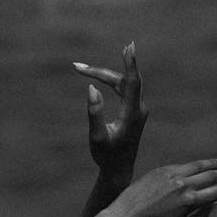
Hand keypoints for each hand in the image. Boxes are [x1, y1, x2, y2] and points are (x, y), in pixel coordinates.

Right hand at [72, 43, 147, 183]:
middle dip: (100, 72)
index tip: (130, 46)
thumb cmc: (106, 156)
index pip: (132, 83)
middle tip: (76, 67)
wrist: (119, 170)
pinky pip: (123, 88)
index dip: (130, 64)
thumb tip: (92, 88)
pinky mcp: (135, 110)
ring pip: (121, 83)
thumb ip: (94, 113)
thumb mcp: (96, 138)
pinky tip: (96, 75)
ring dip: (102, 75)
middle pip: (122, 80)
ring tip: (80, 69)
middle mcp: (139, 109)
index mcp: (132, 115)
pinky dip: (109, 81)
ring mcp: (138, 109)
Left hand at [112, 159, 216, 216]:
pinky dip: (197, 165)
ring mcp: (173, 175)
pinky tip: (202, 166)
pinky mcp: (163, 170)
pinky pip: (185, 166)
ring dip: (215, 165)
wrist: (126, 216)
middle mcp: (184, 185)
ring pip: (200, 166)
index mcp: (190, 202)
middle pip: (213, 176)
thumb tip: (213, 204)